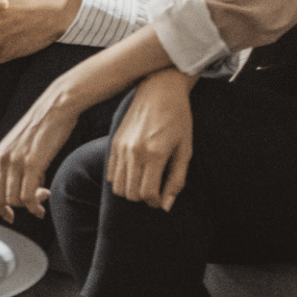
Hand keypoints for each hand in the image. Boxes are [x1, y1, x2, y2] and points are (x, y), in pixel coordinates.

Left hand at [0, 81, 84, 221]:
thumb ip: (22, 165)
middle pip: (0, 196)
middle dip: (14, 209)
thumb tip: (31, 187)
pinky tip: (44, 199)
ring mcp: (16, 161)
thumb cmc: (46, 124)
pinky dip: (35, 204)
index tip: (10, 213)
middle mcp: (4, 158)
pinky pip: (28, 195)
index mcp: (0, 153)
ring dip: (28, 206)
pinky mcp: (32, 163)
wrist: (57, 106)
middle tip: (31, 209)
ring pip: (13, 198)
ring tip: (40, 203)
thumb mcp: (25, 145)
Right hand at [106, 69, 193, 209]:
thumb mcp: (185, 150)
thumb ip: (177, 180)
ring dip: (131, 191)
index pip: (148, 194)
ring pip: (118, 187)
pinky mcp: (114, 143)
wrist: (159, 91)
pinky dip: (121, 180)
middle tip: (156, 191)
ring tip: (144, 183)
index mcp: (155, 154)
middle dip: (144, 199)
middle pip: (131, 194)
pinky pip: (110, 174)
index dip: (157, 202)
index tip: (164, 199)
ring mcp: (121, 147)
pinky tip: (134, 173)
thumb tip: (166, 205)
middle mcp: (134, 152)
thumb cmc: (178, 120)